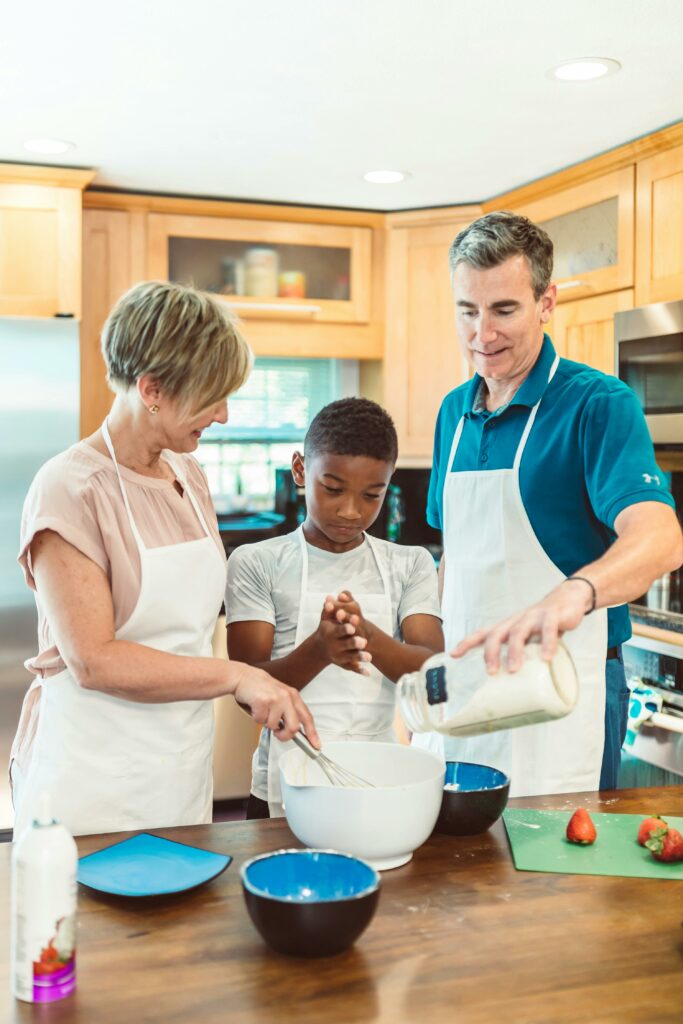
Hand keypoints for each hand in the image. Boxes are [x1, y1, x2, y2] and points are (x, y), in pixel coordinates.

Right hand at [233, 665, 319, 746]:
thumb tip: (292, 730)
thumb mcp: (280, 695)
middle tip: (278, 733)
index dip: (312, 733)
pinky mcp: (263, 701)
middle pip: (293, 727)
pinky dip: (256, 718)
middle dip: (284, 735)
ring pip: (273, 725)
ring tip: (262, 710)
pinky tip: (256, 707)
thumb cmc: (260, 687)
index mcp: (293, 696)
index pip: (307, 717)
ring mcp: (275, 699)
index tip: (316, 745)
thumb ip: (288, 710)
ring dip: (265, 722)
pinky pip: (260, 721)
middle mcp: (287, 697)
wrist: (243, 676)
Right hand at [317, 595, 371, 674]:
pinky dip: (359, 670)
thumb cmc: (326, 628)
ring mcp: (338, 656)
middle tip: (364, 642)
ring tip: (369, 657)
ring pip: (350, 657)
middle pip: (345, 644)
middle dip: (354, 643)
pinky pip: (352, 668)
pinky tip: (367, 672)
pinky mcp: (343, 664)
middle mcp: (334, 646)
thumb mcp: (325, 618)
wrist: (320, 648)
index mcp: (330, 634)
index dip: (345, 628)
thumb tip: (330, 597)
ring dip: (359, 657)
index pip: (338, 630)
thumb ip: (329, 608)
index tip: (353, 626)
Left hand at [450, 580, 591, 673]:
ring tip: (514, 669)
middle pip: (497, 634)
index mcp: (507, 626)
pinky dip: (547, 643)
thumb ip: (521, 655)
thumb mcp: (528, 637)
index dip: (466, 643)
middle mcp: (516, 620)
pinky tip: (547, 657)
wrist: (568, 598)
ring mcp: (533, 617)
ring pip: (518, 632)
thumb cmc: (541, 624)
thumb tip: (514, 687)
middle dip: (490, 653)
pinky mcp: (552, 616)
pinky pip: (548, 629)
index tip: (453, 656)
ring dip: (515, 651)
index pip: (482, 633)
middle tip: (491, 672)